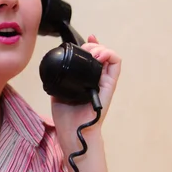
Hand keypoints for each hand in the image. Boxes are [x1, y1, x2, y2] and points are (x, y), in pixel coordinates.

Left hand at [50, 34, 121, 154]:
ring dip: (102, 49)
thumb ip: (60, 78)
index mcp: (84, 78)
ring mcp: (104, 81)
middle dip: (92, 46)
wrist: (72, 131)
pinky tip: (99, 56)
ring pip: (110, 57)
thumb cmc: (66, 115)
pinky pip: (116, 66)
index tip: (83, 40)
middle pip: (100, 54)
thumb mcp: (58, 90)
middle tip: (84, 50)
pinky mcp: (110, 86)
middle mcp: (96, 78)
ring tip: (92, 52)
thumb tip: (55, 65)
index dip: (89, 46)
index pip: (90, 58)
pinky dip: (110, 56)